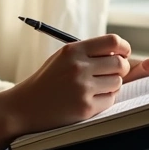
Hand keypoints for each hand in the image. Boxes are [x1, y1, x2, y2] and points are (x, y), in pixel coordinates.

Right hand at [4, 34, 131, 135]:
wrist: (25, 106)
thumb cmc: (47, 81)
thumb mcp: (63, 58)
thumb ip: (88, 53)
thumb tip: (121, 53)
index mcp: (73, 50)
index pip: (113, 41)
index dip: (124, 48)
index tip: (124, 54)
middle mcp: (78, 67)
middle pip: (120, 63)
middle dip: (121, 69)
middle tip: (112, 73)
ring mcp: (82, 88)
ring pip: (118, 83)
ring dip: (112, 85)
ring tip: (96, 87)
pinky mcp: (85, 108)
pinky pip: (110, 100)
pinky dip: (105, 100)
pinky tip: (90, 99)